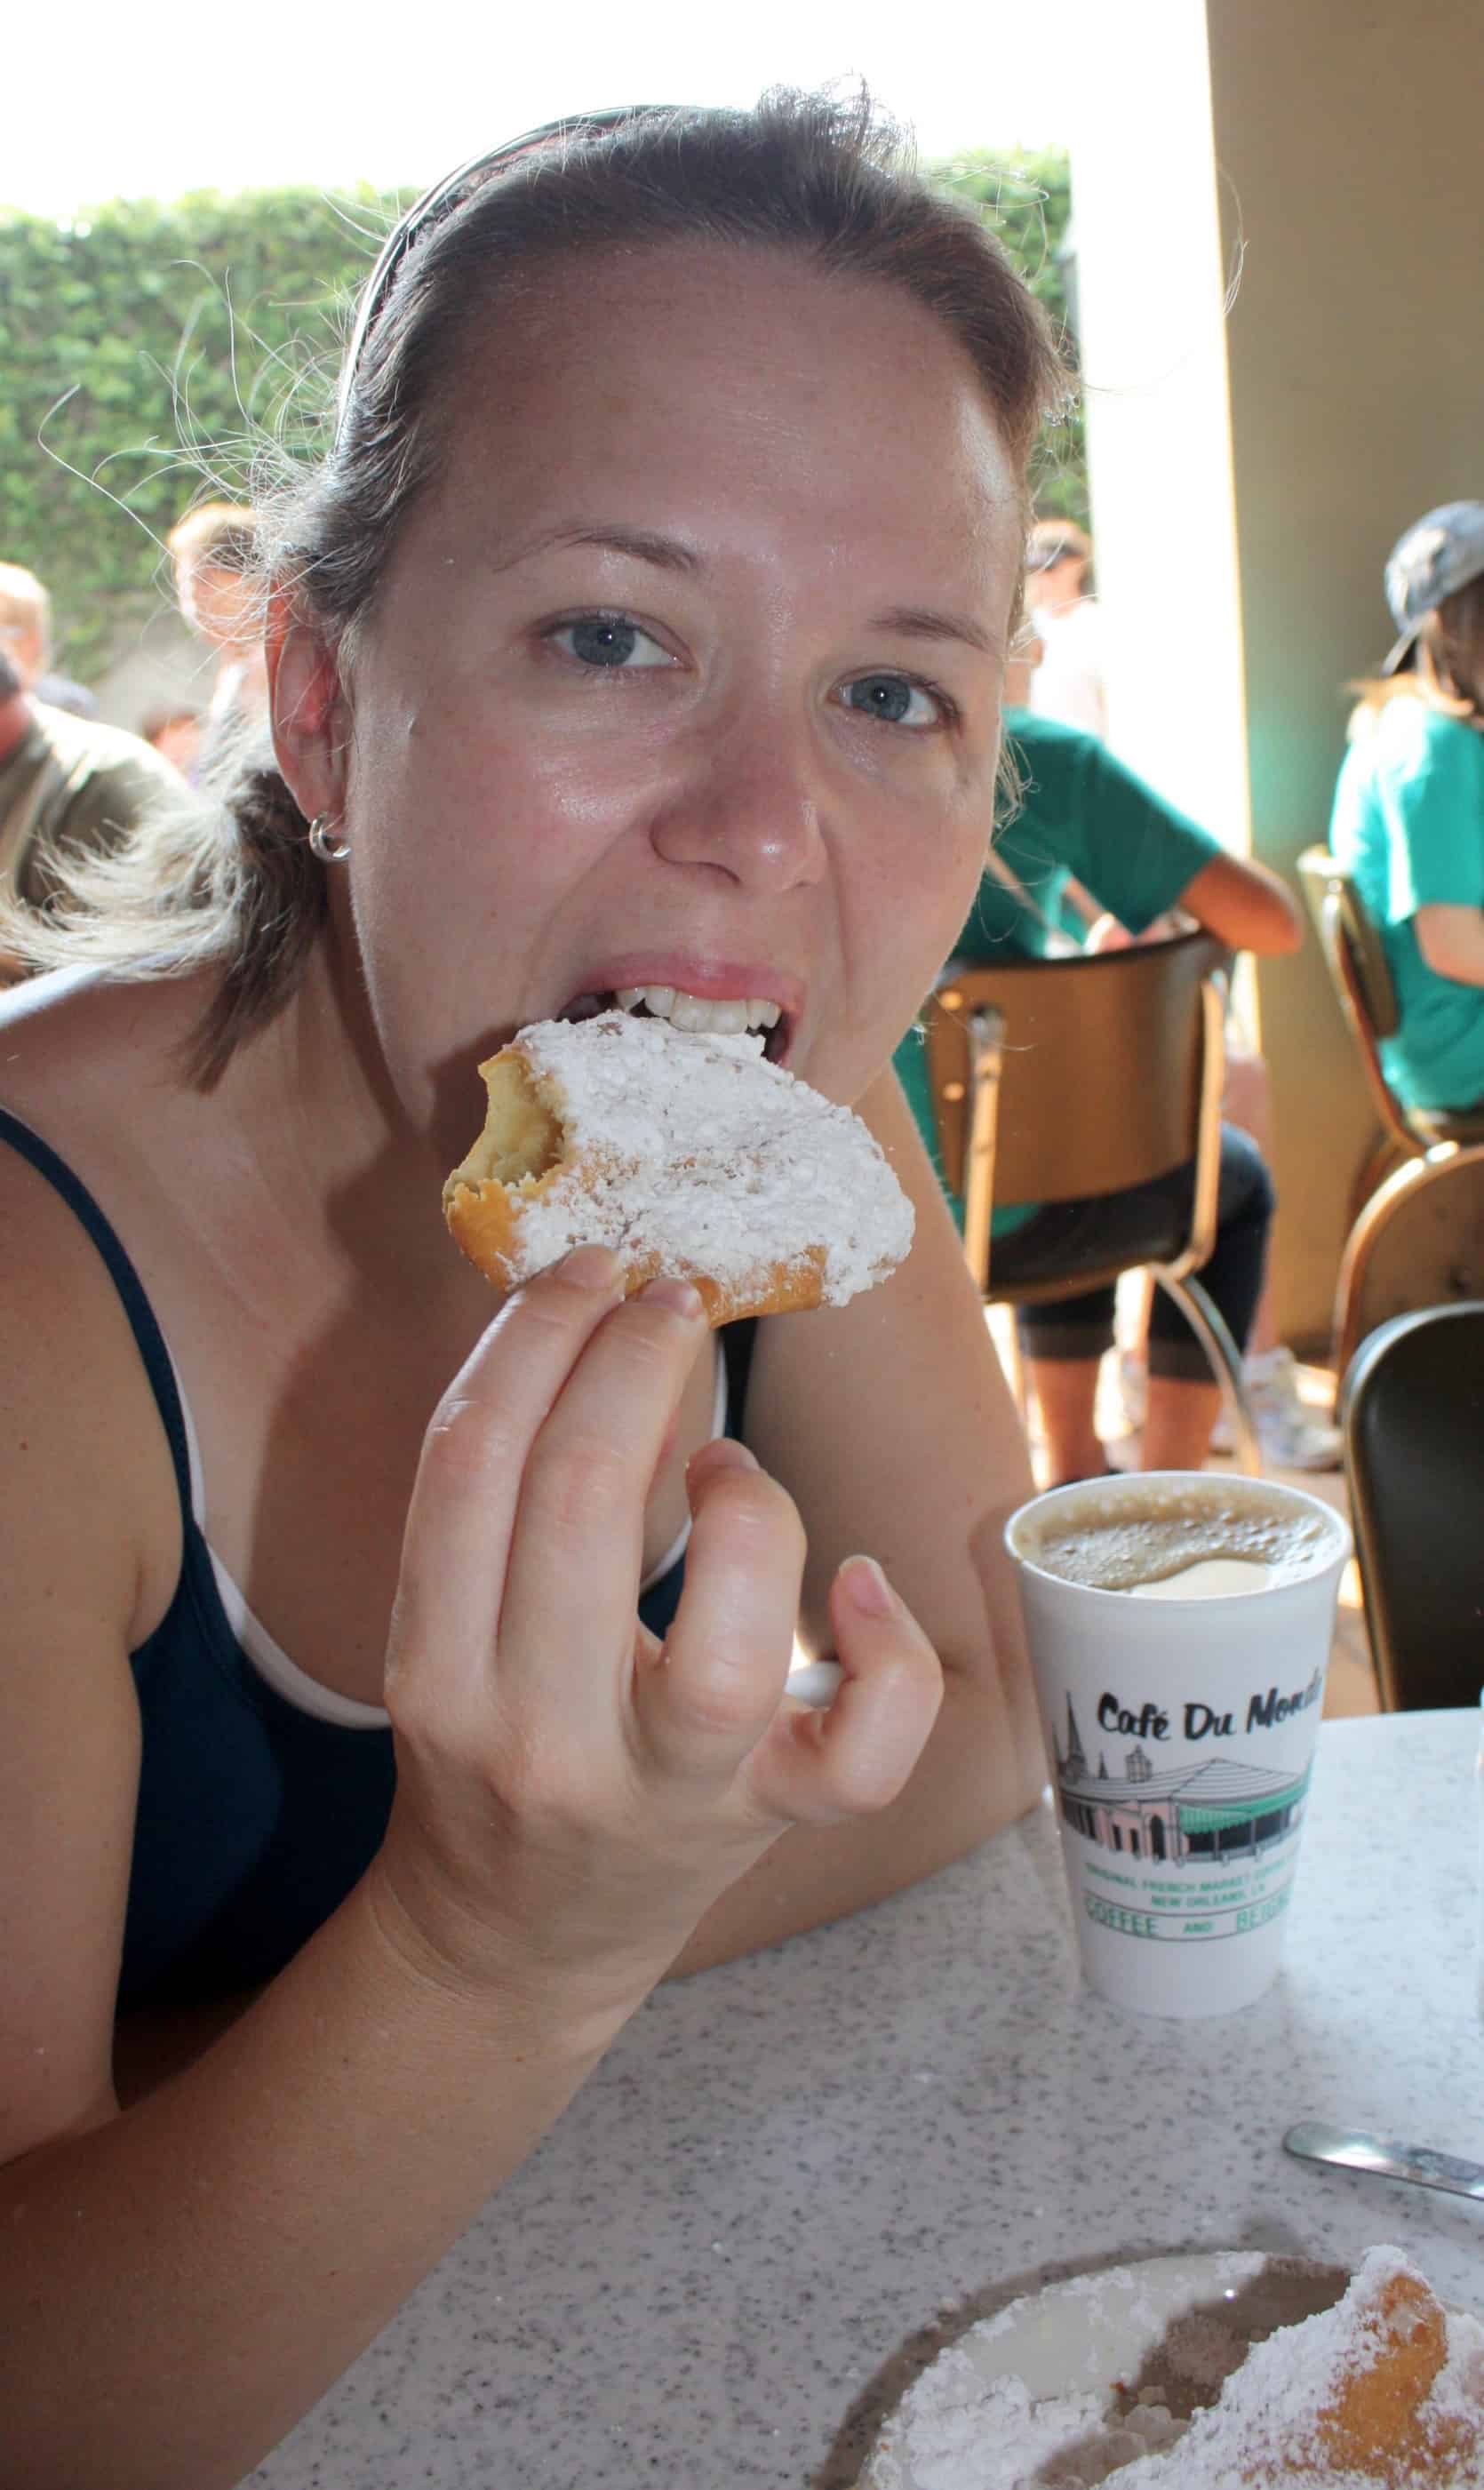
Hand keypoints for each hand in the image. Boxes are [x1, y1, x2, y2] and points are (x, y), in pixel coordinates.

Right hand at [370, 1249, 942, 2034]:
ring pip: (725, 1649)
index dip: (534, 1337)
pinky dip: (887, 1655)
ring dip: (746, 1504)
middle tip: (670, 1302)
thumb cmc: (494, 1749)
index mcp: (434, 1672)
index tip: (590, 1270)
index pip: (470, 1464)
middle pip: (579, 1512)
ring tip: (727, 1461)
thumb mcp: (448, 1637)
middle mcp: (536, 1736)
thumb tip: (600, 1325)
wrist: (514, 1942)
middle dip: (635, 1366)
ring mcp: (660, 1795)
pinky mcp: (767, 1826)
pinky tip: (866, 1585)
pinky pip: (859, 1755)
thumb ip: (501, 1509)